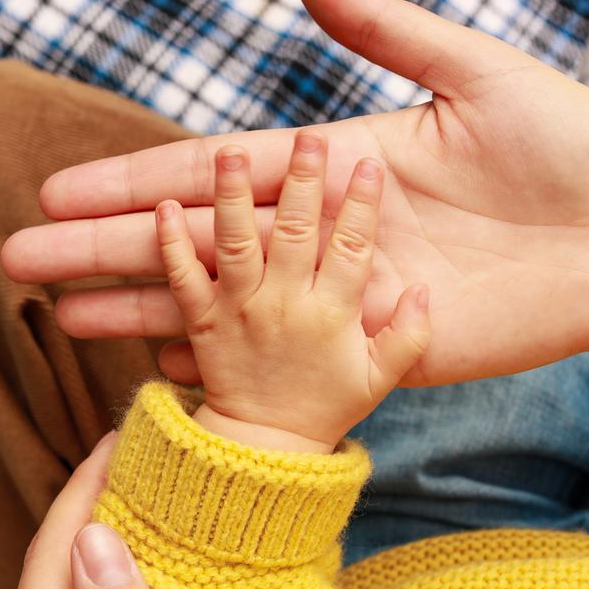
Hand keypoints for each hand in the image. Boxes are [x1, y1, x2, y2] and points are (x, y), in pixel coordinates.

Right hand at [2, 0, 588, 386]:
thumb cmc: (566, 154)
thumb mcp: (478, 79)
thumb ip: (392, 34)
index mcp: (328, 170)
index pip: (207, 179)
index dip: (132, 187)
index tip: (61, 195)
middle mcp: (315, 236)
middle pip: (189, 247)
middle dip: (101, 253)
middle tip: (20, 263)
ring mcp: (335, 297)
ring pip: (215, 308)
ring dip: (135, 313)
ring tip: (62, 319)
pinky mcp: (369, 350)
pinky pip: (274, 360)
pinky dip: (215, 366)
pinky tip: (155, 370)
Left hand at [10, 433, 171, 588]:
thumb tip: (97, 537)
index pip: (52, 552)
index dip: (84, 485)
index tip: (119, 438)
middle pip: (58, 562)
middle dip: (95, 501)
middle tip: (140, 453)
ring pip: (76, 586)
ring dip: (110, 536)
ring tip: (150, 495)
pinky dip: (120, 575)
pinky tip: (149, 561)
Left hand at [155, 133, 429, 450]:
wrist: (265, 451)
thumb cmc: (326, 410)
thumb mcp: (381, 380)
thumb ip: (410, 336)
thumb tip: (425, 290)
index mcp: (333, 314)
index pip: (354, 248)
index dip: (364, 205)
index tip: (369, 164)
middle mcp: (286, 304)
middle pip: (297, 232)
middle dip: (304, 181)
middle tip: (309, 137)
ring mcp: (241, 311)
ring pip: (237, 243)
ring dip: (233, 196)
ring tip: (230, 153)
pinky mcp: (204, 323)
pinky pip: (183, 281)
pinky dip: (170, 246)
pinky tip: (162, 208)